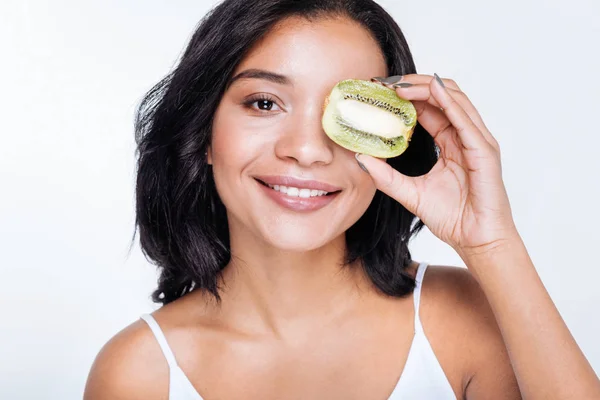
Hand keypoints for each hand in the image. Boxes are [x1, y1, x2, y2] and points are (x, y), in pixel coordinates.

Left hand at [356, 74, 517, 256]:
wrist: (477, 241)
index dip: (406, 96)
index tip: (379, 91)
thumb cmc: (453, 218)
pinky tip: (432, 91)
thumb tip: (360, 159)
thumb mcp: (410, 193)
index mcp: (449, 142)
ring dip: (427, 87)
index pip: (428, 108)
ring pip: (454, 100)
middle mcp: (464, 136)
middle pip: (441, 96)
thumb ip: (386, 177)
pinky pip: (466, 121)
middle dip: (414, 84)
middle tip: (385, 83)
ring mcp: (477, 141)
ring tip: (400, 83)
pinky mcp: (485, 151)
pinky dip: (449, 103)